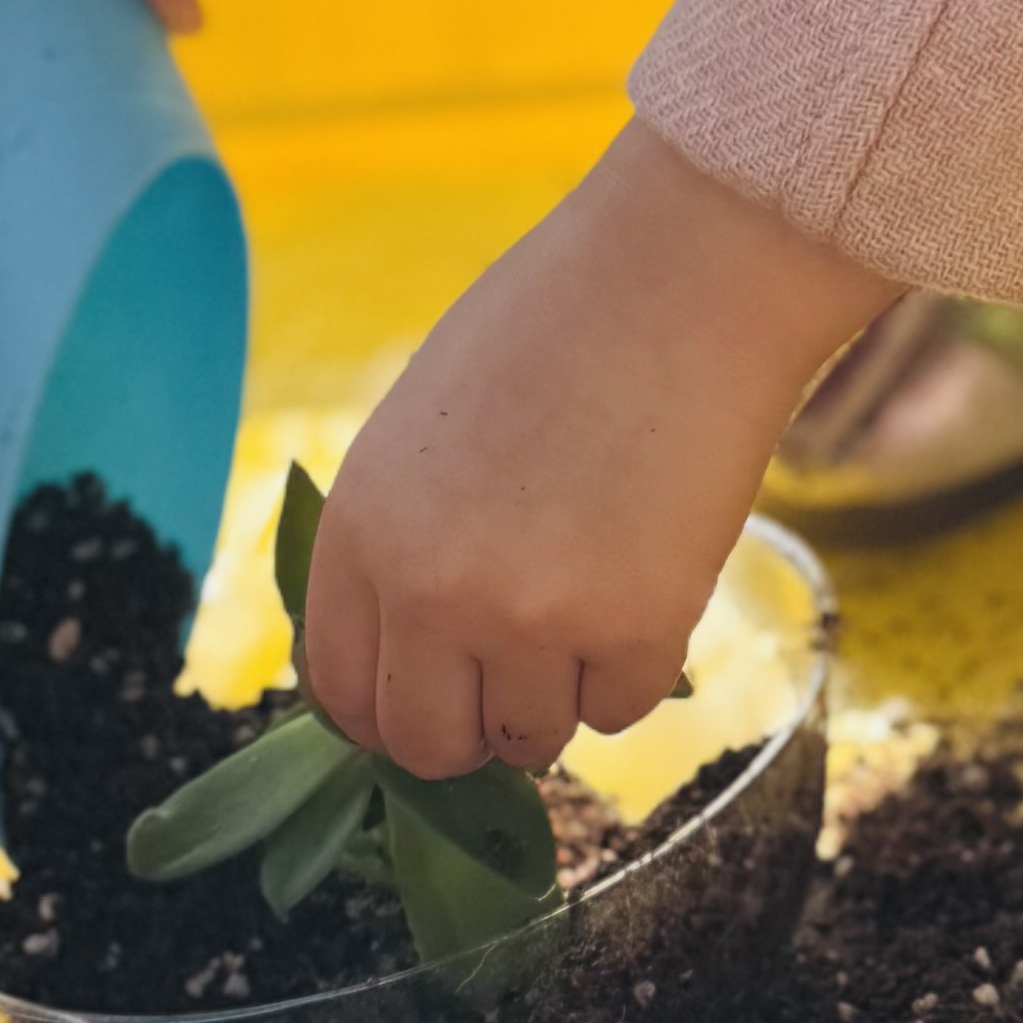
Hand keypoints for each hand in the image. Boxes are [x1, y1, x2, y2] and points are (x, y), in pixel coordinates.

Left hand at [299, 121, 879, 774]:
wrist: (681, 277)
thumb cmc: (554, 328)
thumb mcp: (423, 429)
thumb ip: (401, 541)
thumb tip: (410, 655)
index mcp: (360, 530)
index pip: (341, 691)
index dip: (389, 709)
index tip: (433, 697)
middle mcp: (426, 591)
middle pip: (426, 744)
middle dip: (472, 726)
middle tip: (520, 673)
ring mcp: (529, 620)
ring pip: (530, 739)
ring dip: (561, 692)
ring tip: (596, 588)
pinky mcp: (632, 634)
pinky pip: (620, 712)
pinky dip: (636, 664)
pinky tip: (650, 569)